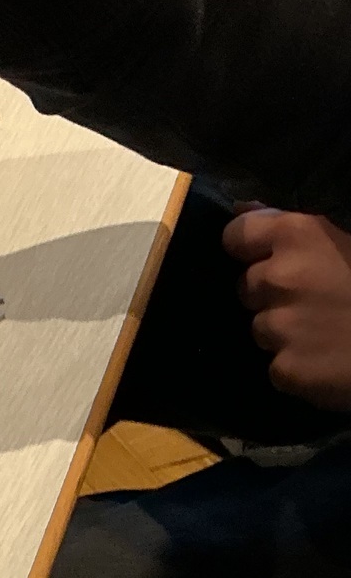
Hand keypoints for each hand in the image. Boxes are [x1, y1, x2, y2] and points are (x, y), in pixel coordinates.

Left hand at [225, 209, 350, 409]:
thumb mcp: (348, 240)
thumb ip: (296, 229)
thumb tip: (241, 208)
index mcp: (298, 236)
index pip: (236, 236)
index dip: (250, 248)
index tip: (267, 257)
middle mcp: (279, 278)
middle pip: (247, 287)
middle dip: (272, 293)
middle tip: (316, 299)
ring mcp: (279, 327)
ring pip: (261, 329)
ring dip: (285, 331)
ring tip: (327, 331)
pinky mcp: (286, 369)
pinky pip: (277, 366)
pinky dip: (298, 366)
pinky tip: (329, 360)